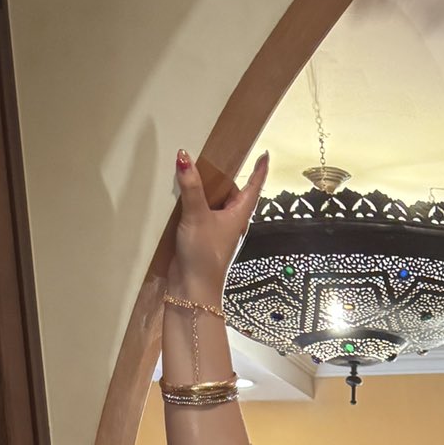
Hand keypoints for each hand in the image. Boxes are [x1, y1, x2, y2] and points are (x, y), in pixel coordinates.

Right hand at [169, 148, 269, 299]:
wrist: (192, 289)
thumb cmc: (204, 257)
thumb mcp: (197, 215)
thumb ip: (191, 186)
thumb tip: (184, 158)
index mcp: (238, 215)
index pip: (253, 187)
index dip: (259, 171)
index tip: (264, 155)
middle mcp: (230, 221)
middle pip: (229, 191)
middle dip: (220, 176)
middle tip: (209, 157)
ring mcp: (216, 229)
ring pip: (212, 202)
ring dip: (202, 189)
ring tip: (190, 170)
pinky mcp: (201, 236)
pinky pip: (199, 212)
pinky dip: (192, 202)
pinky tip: (179, 195)